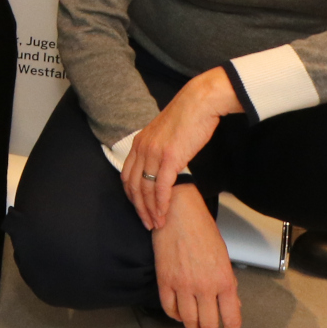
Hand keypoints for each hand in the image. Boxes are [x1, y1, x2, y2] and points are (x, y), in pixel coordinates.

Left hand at [122, 67, 241, 229]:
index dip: (132, 196)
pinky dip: (161, 203)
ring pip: (145, 189)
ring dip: (150, 210)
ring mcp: (154, 153)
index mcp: (139, 143)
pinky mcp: (169, 158)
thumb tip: (162, 166)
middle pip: (133, 185)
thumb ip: (158, 150)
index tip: (139, 209)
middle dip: (139, 208)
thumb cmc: (187, 119)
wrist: (199, 104)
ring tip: (157, 223)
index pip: (127, 175)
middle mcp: (142, 148)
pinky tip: (164, 213)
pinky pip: (160, 187)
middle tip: (147, 223)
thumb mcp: (164, 134)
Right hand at [152, 185, 241, 327]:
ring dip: (191, 327)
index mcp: (224, 280)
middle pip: (208, 324)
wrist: (178, 212)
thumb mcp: (223, 257)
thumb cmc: (202, 230)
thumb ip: (227, 284)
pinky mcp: (164, 279)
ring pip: (187, 320)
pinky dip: (174, 315)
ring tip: (193, 327)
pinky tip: (178, 313)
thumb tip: (231, 306)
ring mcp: (183, 284)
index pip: (231, 318)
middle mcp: (205, 285)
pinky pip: (168, 308)